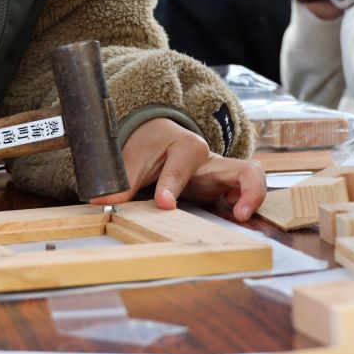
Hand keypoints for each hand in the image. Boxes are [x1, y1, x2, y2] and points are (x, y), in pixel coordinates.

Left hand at [89, 118, 267, 219]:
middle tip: (238, 215)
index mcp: (185, 147)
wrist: (159, 136)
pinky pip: (246, 191)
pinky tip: (235, 216)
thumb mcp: (132, 160)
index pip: (181, 169)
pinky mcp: (224, 187)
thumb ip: (120, 183)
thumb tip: (100, 203)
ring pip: (253, 179)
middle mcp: (210, 160)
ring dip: (253, 198)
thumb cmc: (148, 145)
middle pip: (243, 169)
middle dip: (247, 190)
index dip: (171, 187)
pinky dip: (247, 203)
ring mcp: (221, 173)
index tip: (163, 204)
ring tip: (240, 218)